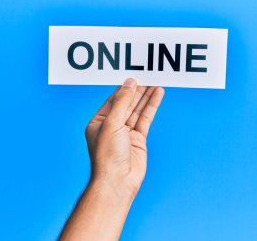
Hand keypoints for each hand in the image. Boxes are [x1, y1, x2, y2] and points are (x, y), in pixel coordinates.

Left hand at [85, 78, 164, 196]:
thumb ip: (122, 102)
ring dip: (146, 96)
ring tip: (156, 81)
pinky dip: (151, 107)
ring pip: (137, 110)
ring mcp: (126, 133)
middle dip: (137, 90)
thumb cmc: (108, 155)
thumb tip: (129, 83)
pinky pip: (145, 119)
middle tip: (149, 75)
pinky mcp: (138, 139)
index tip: (135, 75)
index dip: (124, 88)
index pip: (113, 100)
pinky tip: (157, 95)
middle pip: (126, 103)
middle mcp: (111, 126)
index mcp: (98, 122)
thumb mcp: (112, 123)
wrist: (117, 181)